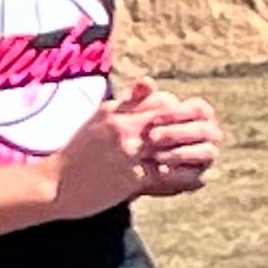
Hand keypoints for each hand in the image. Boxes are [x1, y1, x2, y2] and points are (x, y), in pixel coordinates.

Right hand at [53, 80, 201, 216]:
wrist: (54, 184)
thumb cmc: (77, 154)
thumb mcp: (98, 120)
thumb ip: (126, 102)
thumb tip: (149, 83)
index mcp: (116, 112)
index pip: (160, 100)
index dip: (183, 108)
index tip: (197, 115)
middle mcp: (123, 128)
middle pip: (172, 118)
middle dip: (196, 124)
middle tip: (213, 130)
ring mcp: (127, 152)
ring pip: (174, 145)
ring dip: (196, 150)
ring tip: (211, 154)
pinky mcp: (130, 178)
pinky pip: (167, 175)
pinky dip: (186, 177)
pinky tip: (200, 180)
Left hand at [128, 85, 218, 195]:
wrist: (127, 162)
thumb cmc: (135, 129)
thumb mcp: (132, 111)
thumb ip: (139, 96)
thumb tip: (146, 81)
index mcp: (198, 114)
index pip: (199, 109)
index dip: (178, 113)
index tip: (153, 119)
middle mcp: (208, 134)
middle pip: (206, 130)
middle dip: (178, 133)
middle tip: (151, 138)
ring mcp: (206, 156)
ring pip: (207, 152)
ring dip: (182, 153)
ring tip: (156, 157)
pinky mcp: (198, 177)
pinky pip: (198, 176)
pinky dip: (180, 174)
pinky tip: (160, 171)